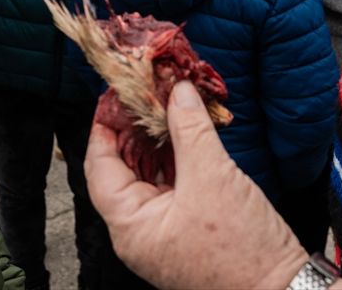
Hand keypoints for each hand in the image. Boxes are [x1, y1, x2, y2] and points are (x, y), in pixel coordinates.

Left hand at [85, 81, 308, 288]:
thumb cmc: (242, 250)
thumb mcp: (212, 176)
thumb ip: (191, 129)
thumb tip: (178, 92)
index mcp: (130, 227)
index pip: (100, 167)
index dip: (106, 126)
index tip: (116, 95)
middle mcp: (139, 233)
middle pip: (123, 170)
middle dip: (135, 129)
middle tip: (147, 94)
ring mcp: (163, 234)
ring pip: (149, 176)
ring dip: (159, 142)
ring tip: (169, 106)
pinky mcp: (187, 230)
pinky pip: (172, 187)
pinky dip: (177, 159)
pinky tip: (188, 135)